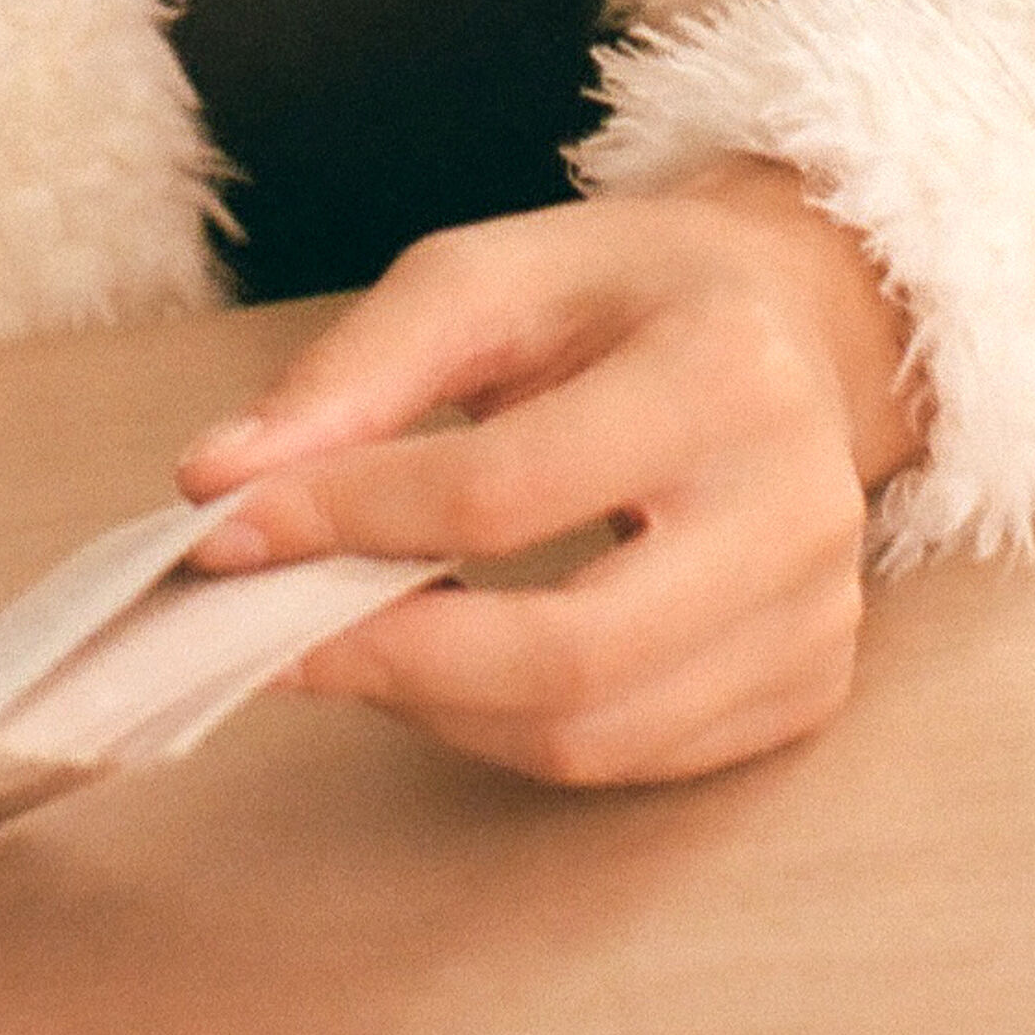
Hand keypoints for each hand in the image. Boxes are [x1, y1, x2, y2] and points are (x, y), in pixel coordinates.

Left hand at [169, 166, 920, 789]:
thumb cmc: (623, 296)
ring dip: (435, 705)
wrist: (789, 327)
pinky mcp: (806, 689)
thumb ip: (357, 374)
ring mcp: (817, 619)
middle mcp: (799, 510)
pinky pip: (626, 757)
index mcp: (726, 372)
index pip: (507, 489)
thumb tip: (217, 483)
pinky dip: (509, 728)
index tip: (225, 529)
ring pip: (590, 732)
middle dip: (387, 658)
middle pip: (566, 652)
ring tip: (346, 638)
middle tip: (267, 630)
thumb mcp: (488, 277)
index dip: (351, 519)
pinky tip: (449, 662)